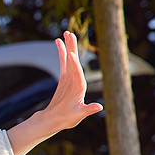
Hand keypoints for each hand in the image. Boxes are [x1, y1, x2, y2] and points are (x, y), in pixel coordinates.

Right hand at [6, 31, 103, 154]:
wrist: (56, 120)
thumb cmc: (67, 119)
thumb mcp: (78, 116)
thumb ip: (88, 110)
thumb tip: (98, 107)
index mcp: (80, 88)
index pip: (78, 74)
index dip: (75, 65)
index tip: (72, 55)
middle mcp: (76, 80)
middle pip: (75, 61)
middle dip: (73, 48)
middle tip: (71, 34)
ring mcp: (70, 77)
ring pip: (69, 58)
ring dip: (68, 46)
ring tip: (66, 33)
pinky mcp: (64, 77)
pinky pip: (62, 61)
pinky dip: (61, 52)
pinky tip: (58, 42)